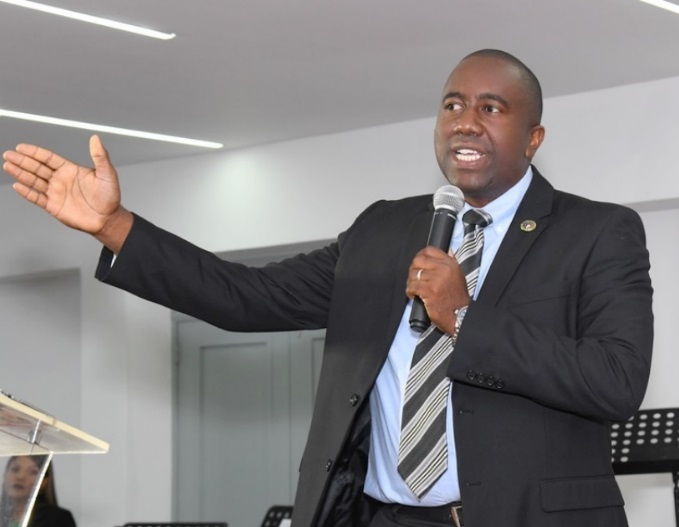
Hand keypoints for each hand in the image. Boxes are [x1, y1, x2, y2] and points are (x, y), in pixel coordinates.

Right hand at [3, 135, 132, 251]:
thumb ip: (100, 156)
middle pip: (37, 168)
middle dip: (22, 161)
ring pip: (34, 181)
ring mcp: (55, 193)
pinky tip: (18, 186)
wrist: (108, 219)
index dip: (35, 152)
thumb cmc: (109, 197)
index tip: (22, 147)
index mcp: (70, 170)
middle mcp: (60, 180)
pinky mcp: (54, 206)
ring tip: (8, 165)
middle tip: (9, 154)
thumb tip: (96, 139)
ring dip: (21, 173)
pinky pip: (37, 198)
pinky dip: (27, 192)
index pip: (48, 158)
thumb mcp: (107, 174)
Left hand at [406, 246, 470, 333]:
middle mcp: (443, 269)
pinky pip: (412, 286)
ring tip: (414, 289)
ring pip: (414, 274)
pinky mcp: (429, 290)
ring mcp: (436, 279)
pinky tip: (413, 295)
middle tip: (414, 278)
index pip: (429, 250)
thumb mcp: (458, 275)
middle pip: (418, 261)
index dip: (420, 256)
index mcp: (450, 263)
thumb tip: (449, 250)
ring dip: (411, 282)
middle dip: (413, 270)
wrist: (460, 315)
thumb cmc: (457, 298)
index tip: (417, 264)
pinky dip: (410, 291)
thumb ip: (451, 263)